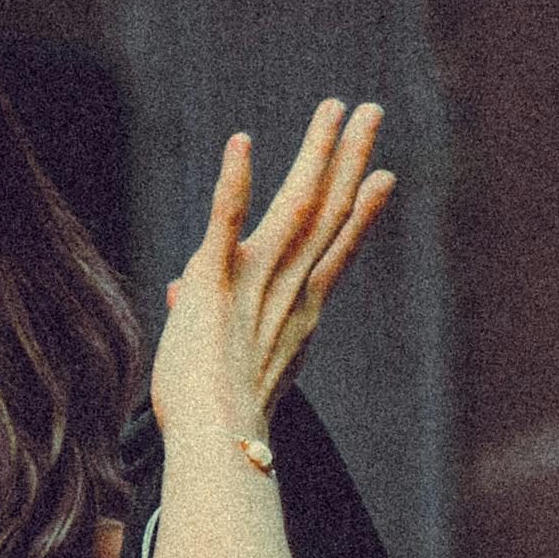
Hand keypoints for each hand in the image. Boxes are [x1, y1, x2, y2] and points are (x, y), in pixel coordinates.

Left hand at [151, 100, 393, 464]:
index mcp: (301, 313)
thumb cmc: (215, 420)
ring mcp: (257, 284)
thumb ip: (201, 312)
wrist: (216, 449)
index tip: (382, 175)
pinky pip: (226, 223)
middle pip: (331, 212)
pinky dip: (234, 182)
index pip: (337, 249)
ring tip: (335, 108)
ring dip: (317, 152)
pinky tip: (242, 142)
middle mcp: (291, 291)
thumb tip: (176, 288)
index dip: (361, 210)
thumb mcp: (215, 357)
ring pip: (298, 205)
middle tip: (372, 111)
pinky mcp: (213, 282)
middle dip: (352, 157)